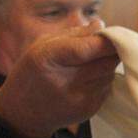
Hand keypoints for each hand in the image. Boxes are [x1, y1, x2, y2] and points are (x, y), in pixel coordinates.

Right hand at [0, 21, 117, 137]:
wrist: (23, 113)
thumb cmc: (33, 72)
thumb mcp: (43, 45)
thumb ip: (74, 34)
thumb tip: (101, 25)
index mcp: (49, 58)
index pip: (88, 48)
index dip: (107, 40)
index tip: (114, 34)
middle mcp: (66, 81)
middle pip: (106, 61)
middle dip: (113, 50)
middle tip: (110, 43)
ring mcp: (79, 98)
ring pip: (110, 73)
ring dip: (108, 64)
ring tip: (91, 61)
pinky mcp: (89, 109)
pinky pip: (107, 87)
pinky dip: (103, 79)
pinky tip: (87, 78)